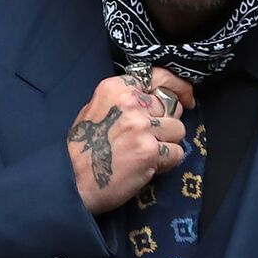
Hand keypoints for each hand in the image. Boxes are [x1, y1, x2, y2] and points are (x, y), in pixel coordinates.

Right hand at [67, 67, 192, 214]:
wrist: (71, 180)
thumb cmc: (82, 147)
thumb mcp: (96, 109)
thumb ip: (124, 101)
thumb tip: (154, 101)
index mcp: (117, 88)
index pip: (159, 77)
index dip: (178, 87)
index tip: (186, 98)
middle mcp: (131, 103)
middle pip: (170, 108)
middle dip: (165, 124)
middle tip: (149, 138)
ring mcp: (142, 127)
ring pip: (178, 130)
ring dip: (168, 144)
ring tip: (148, 153)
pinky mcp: (150, 151)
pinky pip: (177, 153)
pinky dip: (168, 162)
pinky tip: (150, 166)